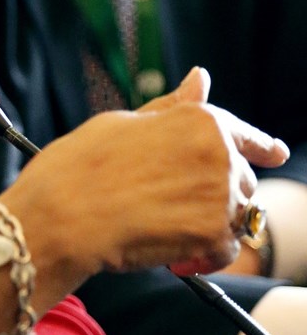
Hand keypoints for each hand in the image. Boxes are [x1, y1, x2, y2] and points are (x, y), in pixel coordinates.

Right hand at [1, 68, 289, 297]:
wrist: (61, 215)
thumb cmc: (79, 166)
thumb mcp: (122, 123)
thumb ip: (170, 109)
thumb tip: (200, 78)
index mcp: (196, 120)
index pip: (243, 133)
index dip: (260, 145)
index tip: (274, 153)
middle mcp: (219, 154)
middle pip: (238, 178)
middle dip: (213, 191)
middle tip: (166, 202)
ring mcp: (220, 197)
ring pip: (235, 216)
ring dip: (209, 223)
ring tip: (161, 225)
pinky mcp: (214, 237)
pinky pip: (224, 250)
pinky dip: (203, 255)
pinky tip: (170, 253)